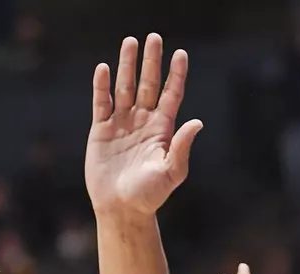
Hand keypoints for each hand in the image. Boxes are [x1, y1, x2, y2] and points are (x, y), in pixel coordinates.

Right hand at [86, 34, 201, 217]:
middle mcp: (143, 122)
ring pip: (125, 88)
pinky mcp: (101, 131)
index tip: (181, 53)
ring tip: (130, 42)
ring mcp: (122, 124)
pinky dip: (102, 86)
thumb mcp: (171, 172)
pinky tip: (105, 69)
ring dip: (127, 66)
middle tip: (154, 38)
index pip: (171, 96)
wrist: (122, 209)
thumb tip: (197, 122)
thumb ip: (182, 147)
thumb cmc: (149, 195)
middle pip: (148, 85)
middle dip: (151, 62)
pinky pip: (102, 102)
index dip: (176, 75)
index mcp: (162, 130)